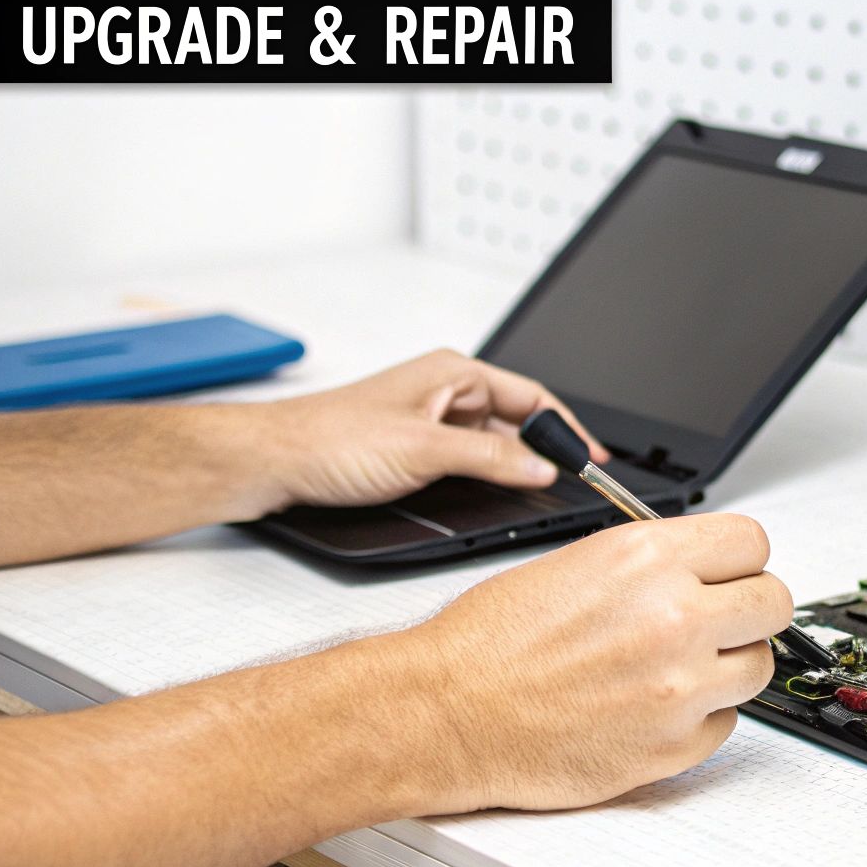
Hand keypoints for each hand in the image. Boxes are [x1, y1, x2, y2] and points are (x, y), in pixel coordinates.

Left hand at [255, 349, 607, 509]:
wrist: (272, 462)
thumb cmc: (330, 440)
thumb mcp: (424, 450)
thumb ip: (490, 458)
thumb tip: (541, 466)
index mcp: (454, 373)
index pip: (532, 396)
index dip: (567, 428)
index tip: (593, 457)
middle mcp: (445, 390)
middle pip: (517, 419)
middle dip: (544, 448)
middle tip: (572, 481)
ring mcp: (430, 419)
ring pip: (492, 442)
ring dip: (512, 465)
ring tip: (534, 490)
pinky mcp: (414, 446)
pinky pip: (467, 458)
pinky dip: (486, 475)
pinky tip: (491, 494)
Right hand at [381, 513, 790, 813]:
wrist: (446, 712)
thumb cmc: (490, 641)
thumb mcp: (577, 562)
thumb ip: (653, 562)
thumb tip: (704, 570)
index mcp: (648, 559)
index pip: (753, 543)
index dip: (741, 559)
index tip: (729, 574)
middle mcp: (673, 617)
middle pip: (775, 603)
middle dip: (749, 610)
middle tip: (719, 621)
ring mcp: (678, 687)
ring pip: (758, 667)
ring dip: (728, 666)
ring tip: (677, 668)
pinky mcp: (671, 747)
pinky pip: (724, 725)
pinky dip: (698, 719)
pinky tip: (653, 708)